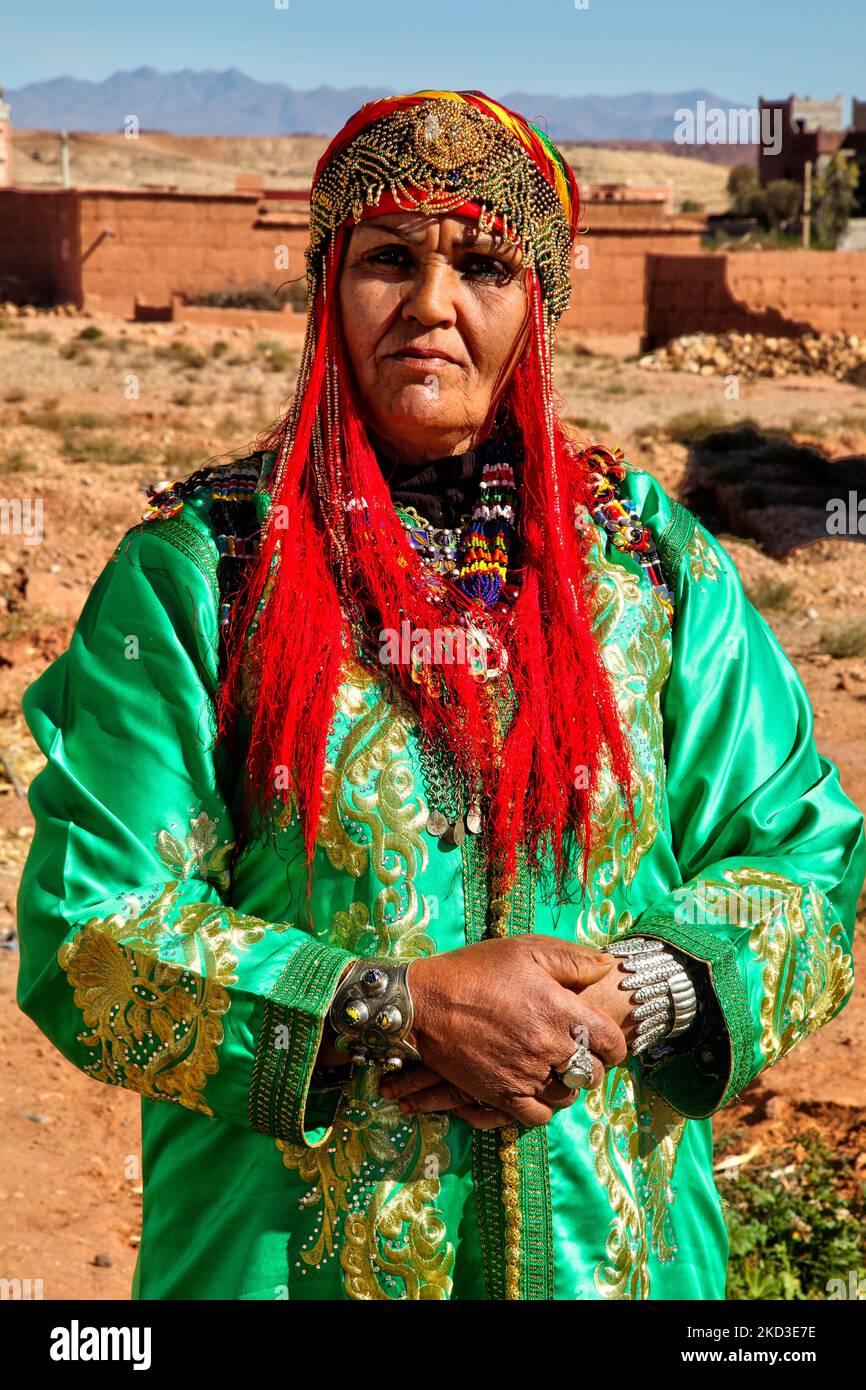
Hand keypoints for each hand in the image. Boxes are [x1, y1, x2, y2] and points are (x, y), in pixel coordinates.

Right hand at [381, 936, 628, 1128]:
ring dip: (568, 1085)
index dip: (614, 1044)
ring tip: (557, 1071)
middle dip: (592, 1065)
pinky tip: (537, 1088)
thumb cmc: (475, 971)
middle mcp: (548, 1045)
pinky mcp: (502, 1094)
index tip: (605, 1042)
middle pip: (592, 1072)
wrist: (426, 1002)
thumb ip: (571, 959)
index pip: (610, 1041)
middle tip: (579, 1054)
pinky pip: (539, 1115)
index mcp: (559, 1009)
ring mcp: (525, 1073)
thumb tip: (605, 967)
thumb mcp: (525, 949)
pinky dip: (544, 1106)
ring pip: (568, 1095)